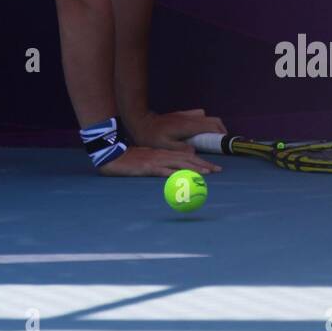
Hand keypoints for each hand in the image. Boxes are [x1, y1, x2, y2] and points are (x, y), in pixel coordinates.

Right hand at [98, 144, 220, 176]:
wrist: (113, 155)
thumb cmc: (130, 159)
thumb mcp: (148, 159)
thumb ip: (160, 163)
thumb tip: (173, 171)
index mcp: (163, 153)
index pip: (186, 156)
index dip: (201, 162)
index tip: (213, 167)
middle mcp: (162, 155)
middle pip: (187, 159)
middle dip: (203, 165)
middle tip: (218, 170)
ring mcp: (156, 161)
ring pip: (179, 164)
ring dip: (194, 169)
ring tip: (206, 174)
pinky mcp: (148, 167)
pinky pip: (164, 171)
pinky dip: (175, 174)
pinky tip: (183, 178)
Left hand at [127, 108, 226, 147]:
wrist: (141, 122)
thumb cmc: (152, 136)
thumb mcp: (166, 146)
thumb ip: (182, 149)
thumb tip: (195, 152)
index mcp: (188, 126)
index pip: (212, 126)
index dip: (221, 134)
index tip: (225, 144)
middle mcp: (189, 118)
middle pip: (213, 120)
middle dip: (221, 130)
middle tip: (222, 143)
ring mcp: (186, 115)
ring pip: (207, 117)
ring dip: (213, 126)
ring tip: (213, 138)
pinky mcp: (182, 114)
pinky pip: (199, 115)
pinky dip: (204, 122)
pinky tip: (200, 131)